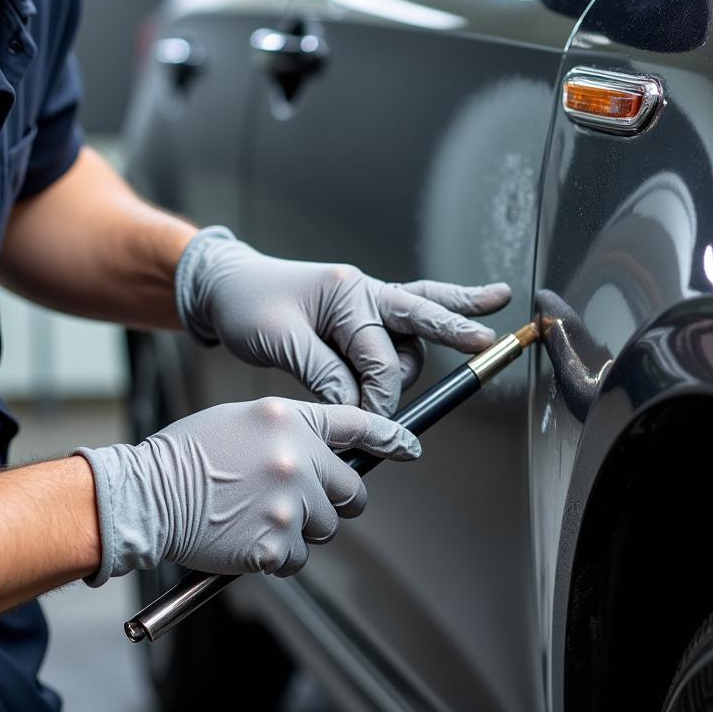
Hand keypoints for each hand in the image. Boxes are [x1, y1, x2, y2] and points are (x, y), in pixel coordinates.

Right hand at [75, 397, 420, 584]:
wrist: (147, 495)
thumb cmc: (188, 454)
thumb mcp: (245, 419)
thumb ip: (294, 430)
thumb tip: (328, 453)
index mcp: (290, 420)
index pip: (357, 425)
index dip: (390, 438)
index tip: (409, 447)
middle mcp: (297, 458)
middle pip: (351, 490)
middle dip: (334, 498)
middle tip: (300, 498)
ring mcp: (289, 504)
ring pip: (326, 527)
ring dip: (303, 527)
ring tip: (260, 514)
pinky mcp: (275, 545)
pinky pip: (298, 558)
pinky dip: (280, 555)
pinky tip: (248, 537)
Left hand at [175, 227, 510, 414]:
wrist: (227, 287)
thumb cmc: (248, 304)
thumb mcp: (280, 340)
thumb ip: (325, 373)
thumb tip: (361, 407)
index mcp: (347, 292)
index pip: (379, 355)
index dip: (379, 395)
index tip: (374, 424)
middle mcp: (365, 292)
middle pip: (423, 313)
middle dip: (455, 329)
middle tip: (485, 344)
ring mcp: (368, 303)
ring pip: (414, 335)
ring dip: (415, 362)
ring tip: (425, 369)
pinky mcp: (364, 318)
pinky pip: (407, 325)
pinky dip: (442, 318)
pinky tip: (480, 307)